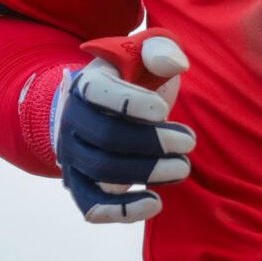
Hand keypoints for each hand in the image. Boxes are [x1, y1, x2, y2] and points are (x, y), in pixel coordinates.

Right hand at [53, 29, 197, 223]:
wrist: (106, 109)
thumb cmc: (134, 78)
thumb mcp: (145, 53)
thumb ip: (161, 49)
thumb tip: (174, 64)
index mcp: (88, 84)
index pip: (99, 93)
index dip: (130, 103)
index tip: (162, 109)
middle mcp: (73, 120)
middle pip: (106, 137)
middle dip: (152, 143)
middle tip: (188, 142)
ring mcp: (74, 155)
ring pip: (101, 172)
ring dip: (145, 173)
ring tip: (182, 168)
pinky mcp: (82, 184)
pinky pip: (92, 206)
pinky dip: (120, 211)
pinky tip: (155, 203)